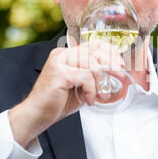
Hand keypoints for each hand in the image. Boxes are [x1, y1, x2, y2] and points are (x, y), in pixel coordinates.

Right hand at [8, 41, 123, 147]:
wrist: (38, 114)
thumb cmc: (57, 101)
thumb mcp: (81, 85)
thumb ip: (94, 76)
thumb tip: (114, 73)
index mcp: (68, 54)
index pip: (93, 44)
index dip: (110, 51)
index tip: (119, 63)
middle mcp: (63, 54)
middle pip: (95, 51)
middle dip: (111, 63)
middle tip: (119, 75)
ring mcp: (60, 62)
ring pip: (92, 64)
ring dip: (99, 82)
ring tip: (98, 95)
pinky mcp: (59, 73)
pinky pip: (85, 77)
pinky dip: (91, 90)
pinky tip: (88, 100)